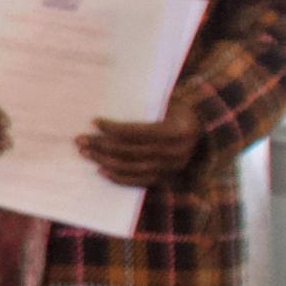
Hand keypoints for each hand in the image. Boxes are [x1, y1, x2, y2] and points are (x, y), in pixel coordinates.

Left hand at [82, 100, 203, 187]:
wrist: (204, 128)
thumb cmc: (180, 110)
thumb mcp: (168, 102)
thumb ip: (145, 107)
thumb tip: (108, 110)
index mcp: (177, 130)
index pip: (137, 132)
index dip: (114, 128)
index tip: (94, 122)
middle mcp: (176, 152)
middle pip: (130, 151)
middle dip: (102, 145)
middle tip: (81, 140)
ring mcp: (172, 167)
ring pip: (131, 167)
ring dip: (104, 161)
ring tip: (86, 153)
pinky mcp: (167, 177)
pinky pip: (139, 182)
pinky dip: (118, 178)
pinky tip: (101, 170)